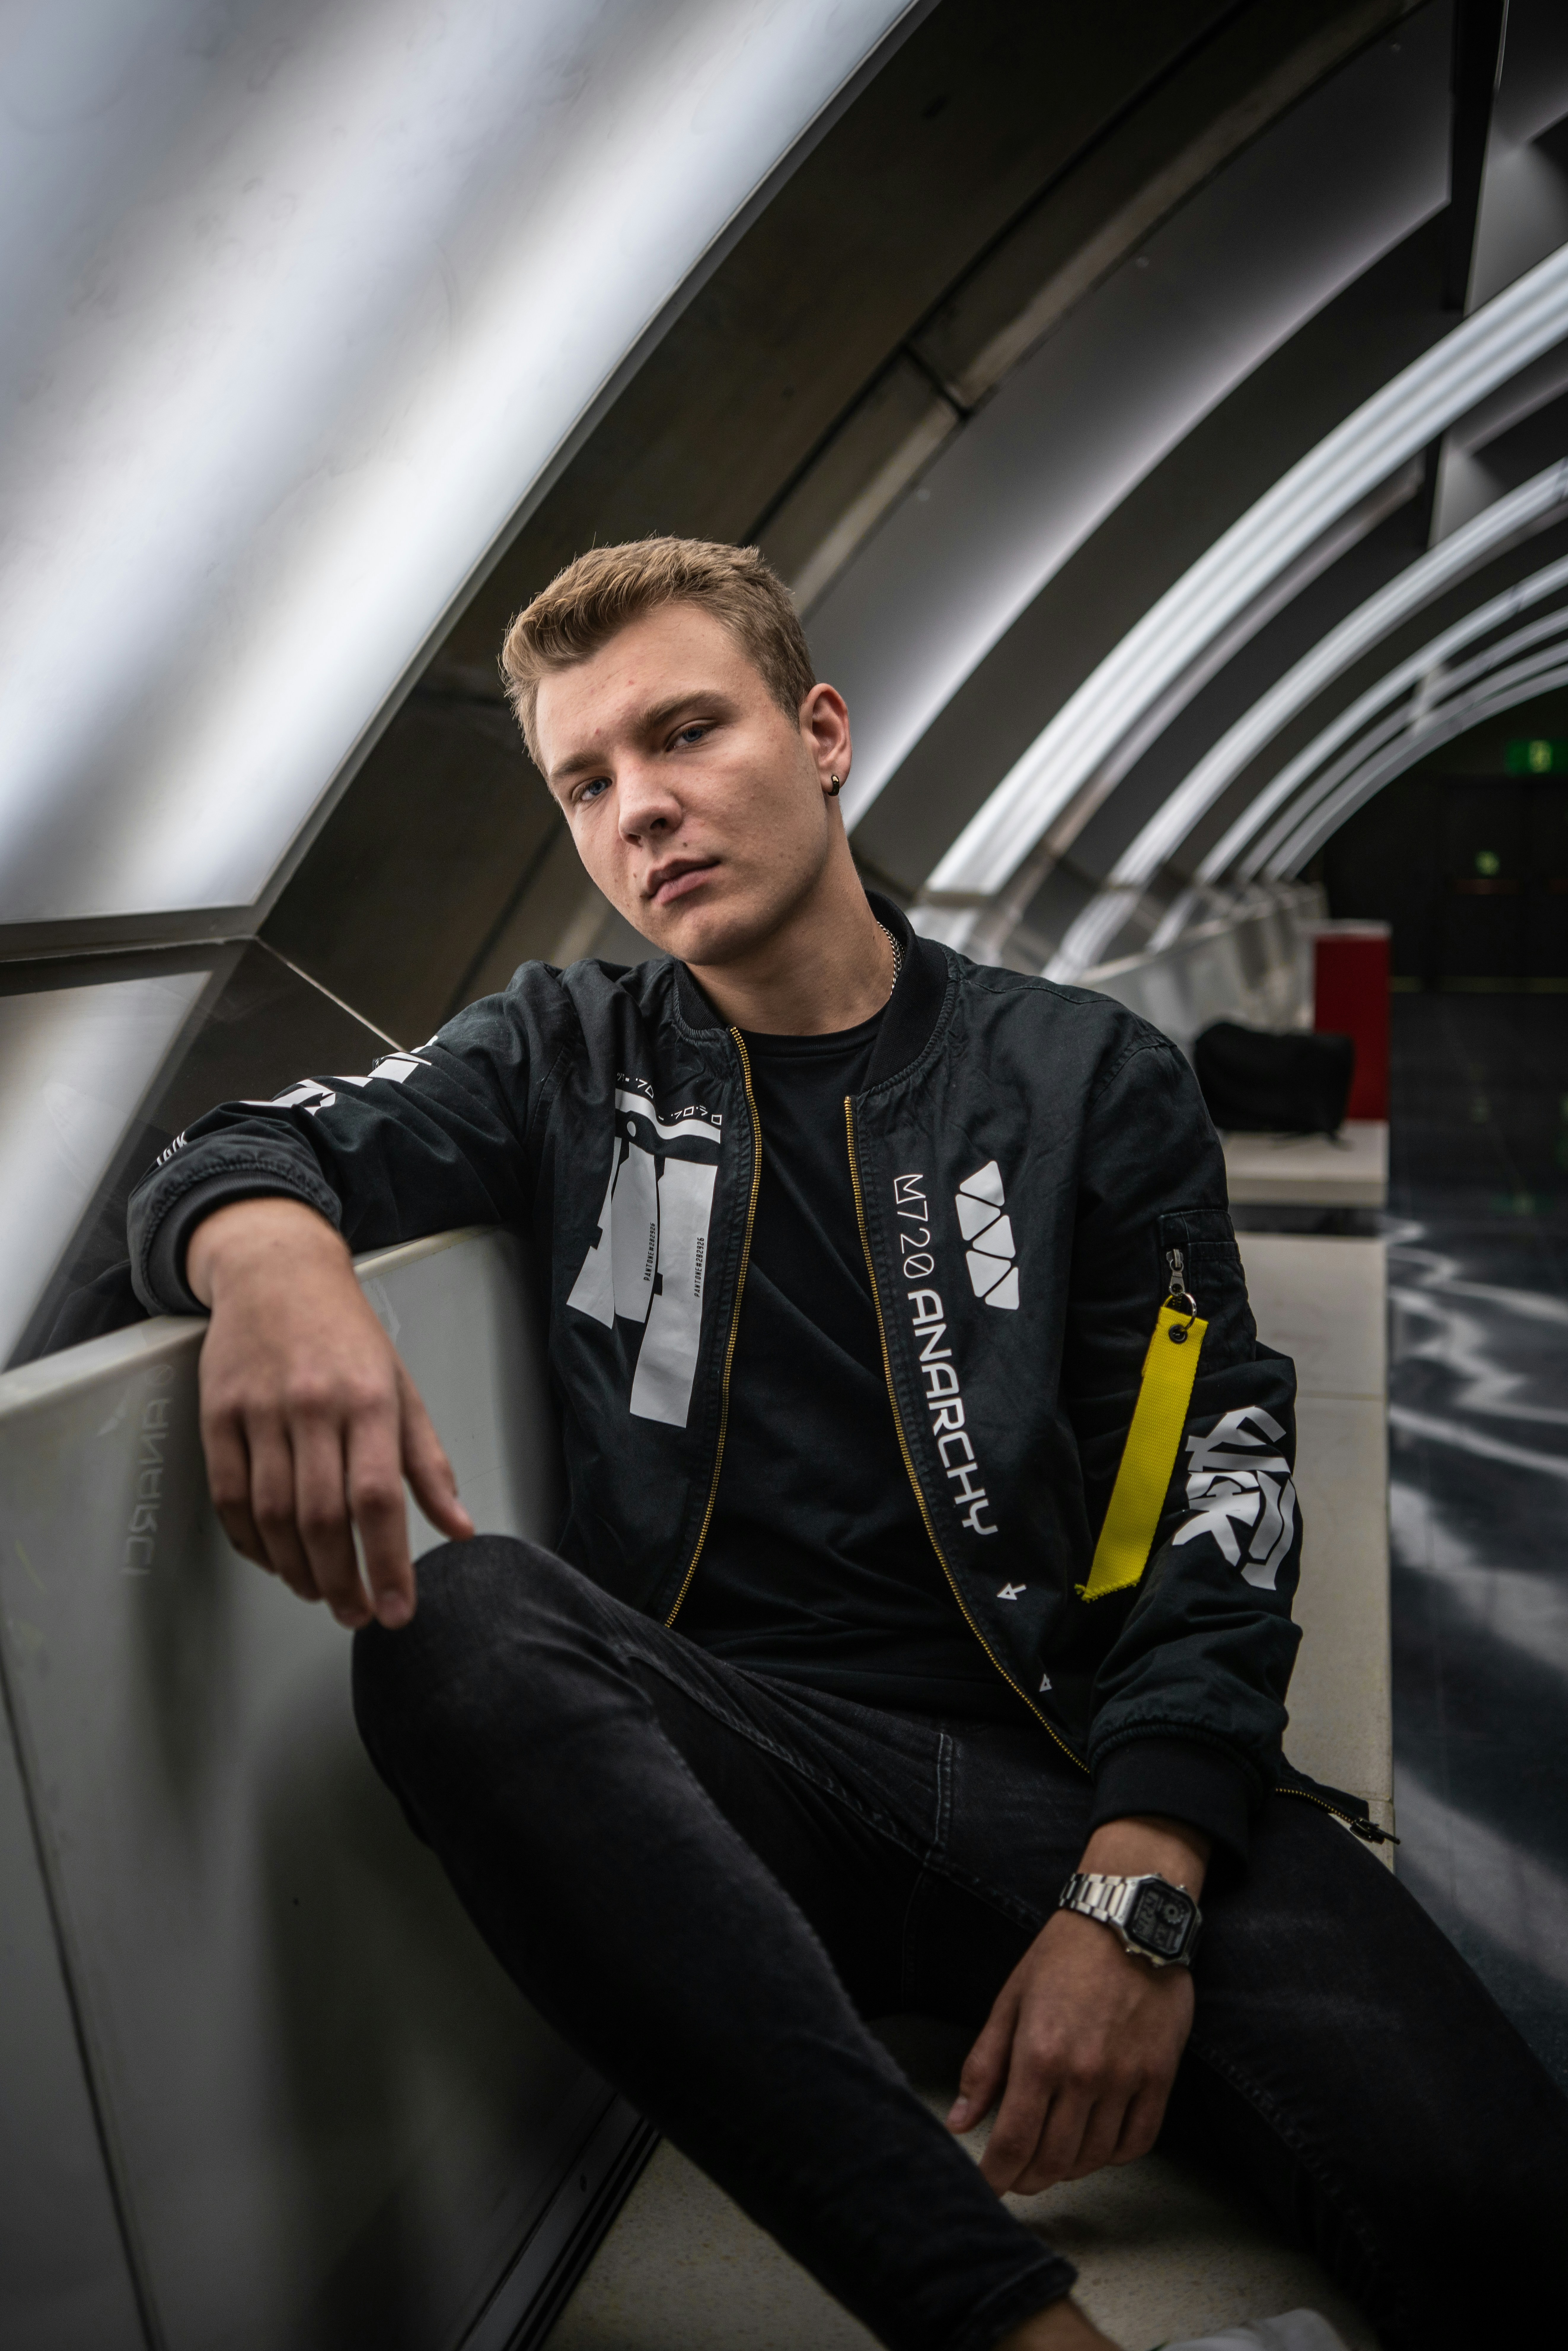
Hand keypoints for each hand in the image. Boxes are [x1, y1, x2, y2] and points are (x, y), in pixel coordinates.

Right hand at [189, 1198, 472, 1628]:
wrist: (278, 1272)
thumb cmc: (348, 1335)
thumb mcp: (403, 1389)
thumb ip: (429, 1464)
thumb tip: (459, 1528)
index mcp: (370, 1402)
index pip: (379, 1500)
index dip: (388, 1564)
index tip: (397, 1610)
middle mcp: (315, 1407)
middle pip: (323, 1518)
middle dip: (342, 1582)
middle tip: (357, 1614)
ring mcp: (261, 1411)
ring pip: (273, 1515)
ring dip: (297, 1569)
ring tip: (319, 1593)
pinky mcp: (218, 1414)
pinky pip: (229, 1496)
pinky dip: (249, 1541)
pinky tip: (273, 1560)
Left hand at [949, 1816, 1207, 2195]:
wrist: (1126, 1922)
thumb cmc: (1061, 1958)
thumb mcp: (1009, 2002)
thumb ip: (984, 2066)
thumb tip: (959, 2123)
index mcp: (1039, 2054)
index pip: (1014, 2142)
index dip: (997, 2176)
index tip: (988, 2186)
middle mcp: (1083, 2074)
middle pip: (1053, 2159)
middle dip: (1028, 2178)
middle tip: (1017, 2176)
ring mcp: (1126, 2078)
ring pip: (1095, 2157)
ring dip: (1069, 2168)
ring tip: (1053, 2158)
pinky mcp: (1160, 2076)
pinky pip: (1138, 2141)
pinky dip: (1114, 2155)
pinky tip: (1097, 2145)